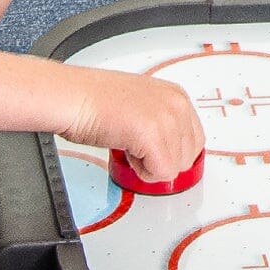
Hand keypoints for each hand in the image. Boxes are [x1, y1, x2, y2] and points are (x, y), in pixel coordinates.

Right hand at [86, 73, 204, 187]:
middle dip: (161, 159)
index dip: (170, 152)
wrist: (74, 97)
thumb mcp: (143, 104)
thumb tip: (172, 147)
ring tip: (130, 144)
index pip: (195, 140)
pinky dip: (142, 172)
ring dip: (150, 165)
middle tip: (136, 145)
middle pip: (188, 156)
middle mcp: (177, 104)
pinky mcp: (153, 135)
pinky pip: (161, 174)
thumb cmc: (97, 101)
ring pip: (175, 168)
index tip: (152, 149)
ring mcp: (167, 119)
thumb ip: (163, 122)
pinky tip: (127, 150)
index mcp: (176, 96)